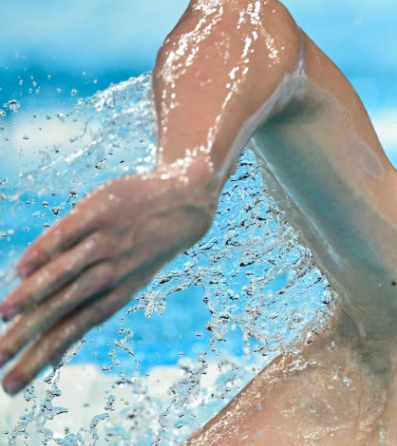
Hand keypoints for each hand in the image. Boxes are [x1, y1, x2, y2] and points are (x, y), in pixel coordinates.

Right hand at [0, 171, 217, 393]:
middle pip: (61, 311)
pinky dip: (46, 250)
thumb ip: (86, 310)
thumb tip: (54, 353)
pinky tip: (22, 269)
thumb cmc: (143, 247)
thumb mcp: (124, 283)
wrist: (187, 202)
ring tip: (5, 315)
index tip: (10, 386)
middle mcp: (109, 274)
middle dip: (26, 338)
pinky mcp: (101, 213)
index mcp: (111, 296)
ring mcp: (105, 244)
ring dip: (33, 294)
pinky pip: (68, 234)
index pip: (68, 334)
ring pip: (64, 274)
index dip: (39, 359)